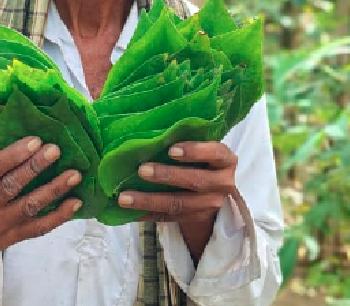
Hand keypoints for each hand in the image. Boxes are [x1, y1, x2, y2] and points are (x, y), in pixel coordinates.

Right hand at [0, 136, 81, 249]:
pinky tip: (74, 202)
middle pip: (9, 188)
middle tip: (56, 150)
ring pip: (28, 208)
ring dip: (53, 190)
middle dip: (35, 168)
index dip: (13, 155)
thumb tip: (17, 132)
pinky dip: (58, 215)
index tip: (36, 141)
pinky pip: (37, 229)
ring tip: (74, 175)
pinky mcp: (7, 242)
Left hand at [117, 141, 236, 223]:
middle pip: (195, 181)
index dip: (195, 152)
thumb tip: (148, 131)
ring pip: (178, 204)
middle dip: (167, 175)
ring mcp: (210, 204)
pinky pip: (168, 218)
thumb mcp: (202, 147)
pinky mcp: (195, 218)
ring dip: (149, 200)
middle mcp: (223, 183)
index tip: (171, 150)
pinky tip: (127, 212)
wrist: (213, 190)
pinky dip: (146, 214)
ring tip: (124, 197)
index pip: (215, 153)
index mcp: (225, 160)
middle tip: (141, 170)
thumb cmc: (201, 159)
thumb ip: (184, 139)